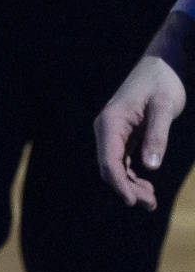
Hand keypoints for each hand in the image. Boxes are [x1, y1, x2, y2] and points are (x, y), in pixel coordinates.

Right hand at [95, 55, 187, 209]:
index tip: (131, 202)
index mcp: (111, 122)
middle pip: (108, 167)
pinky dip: (131, 177)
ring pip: (113, 167)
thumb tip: (150, 167)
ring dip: (129, 185)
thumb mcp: (164, 108)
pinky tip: (146, 186)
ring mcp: (113, 133)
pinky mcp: (123, 135)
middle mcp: (106, 129)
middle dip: (126, 188)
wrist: (161, 67)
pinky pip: (121, 161)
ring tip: (151, 201)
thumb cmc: (162, 84)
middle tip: (151, 204)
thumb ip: (157, 135)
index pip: (109, 159)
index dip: (118, 183)